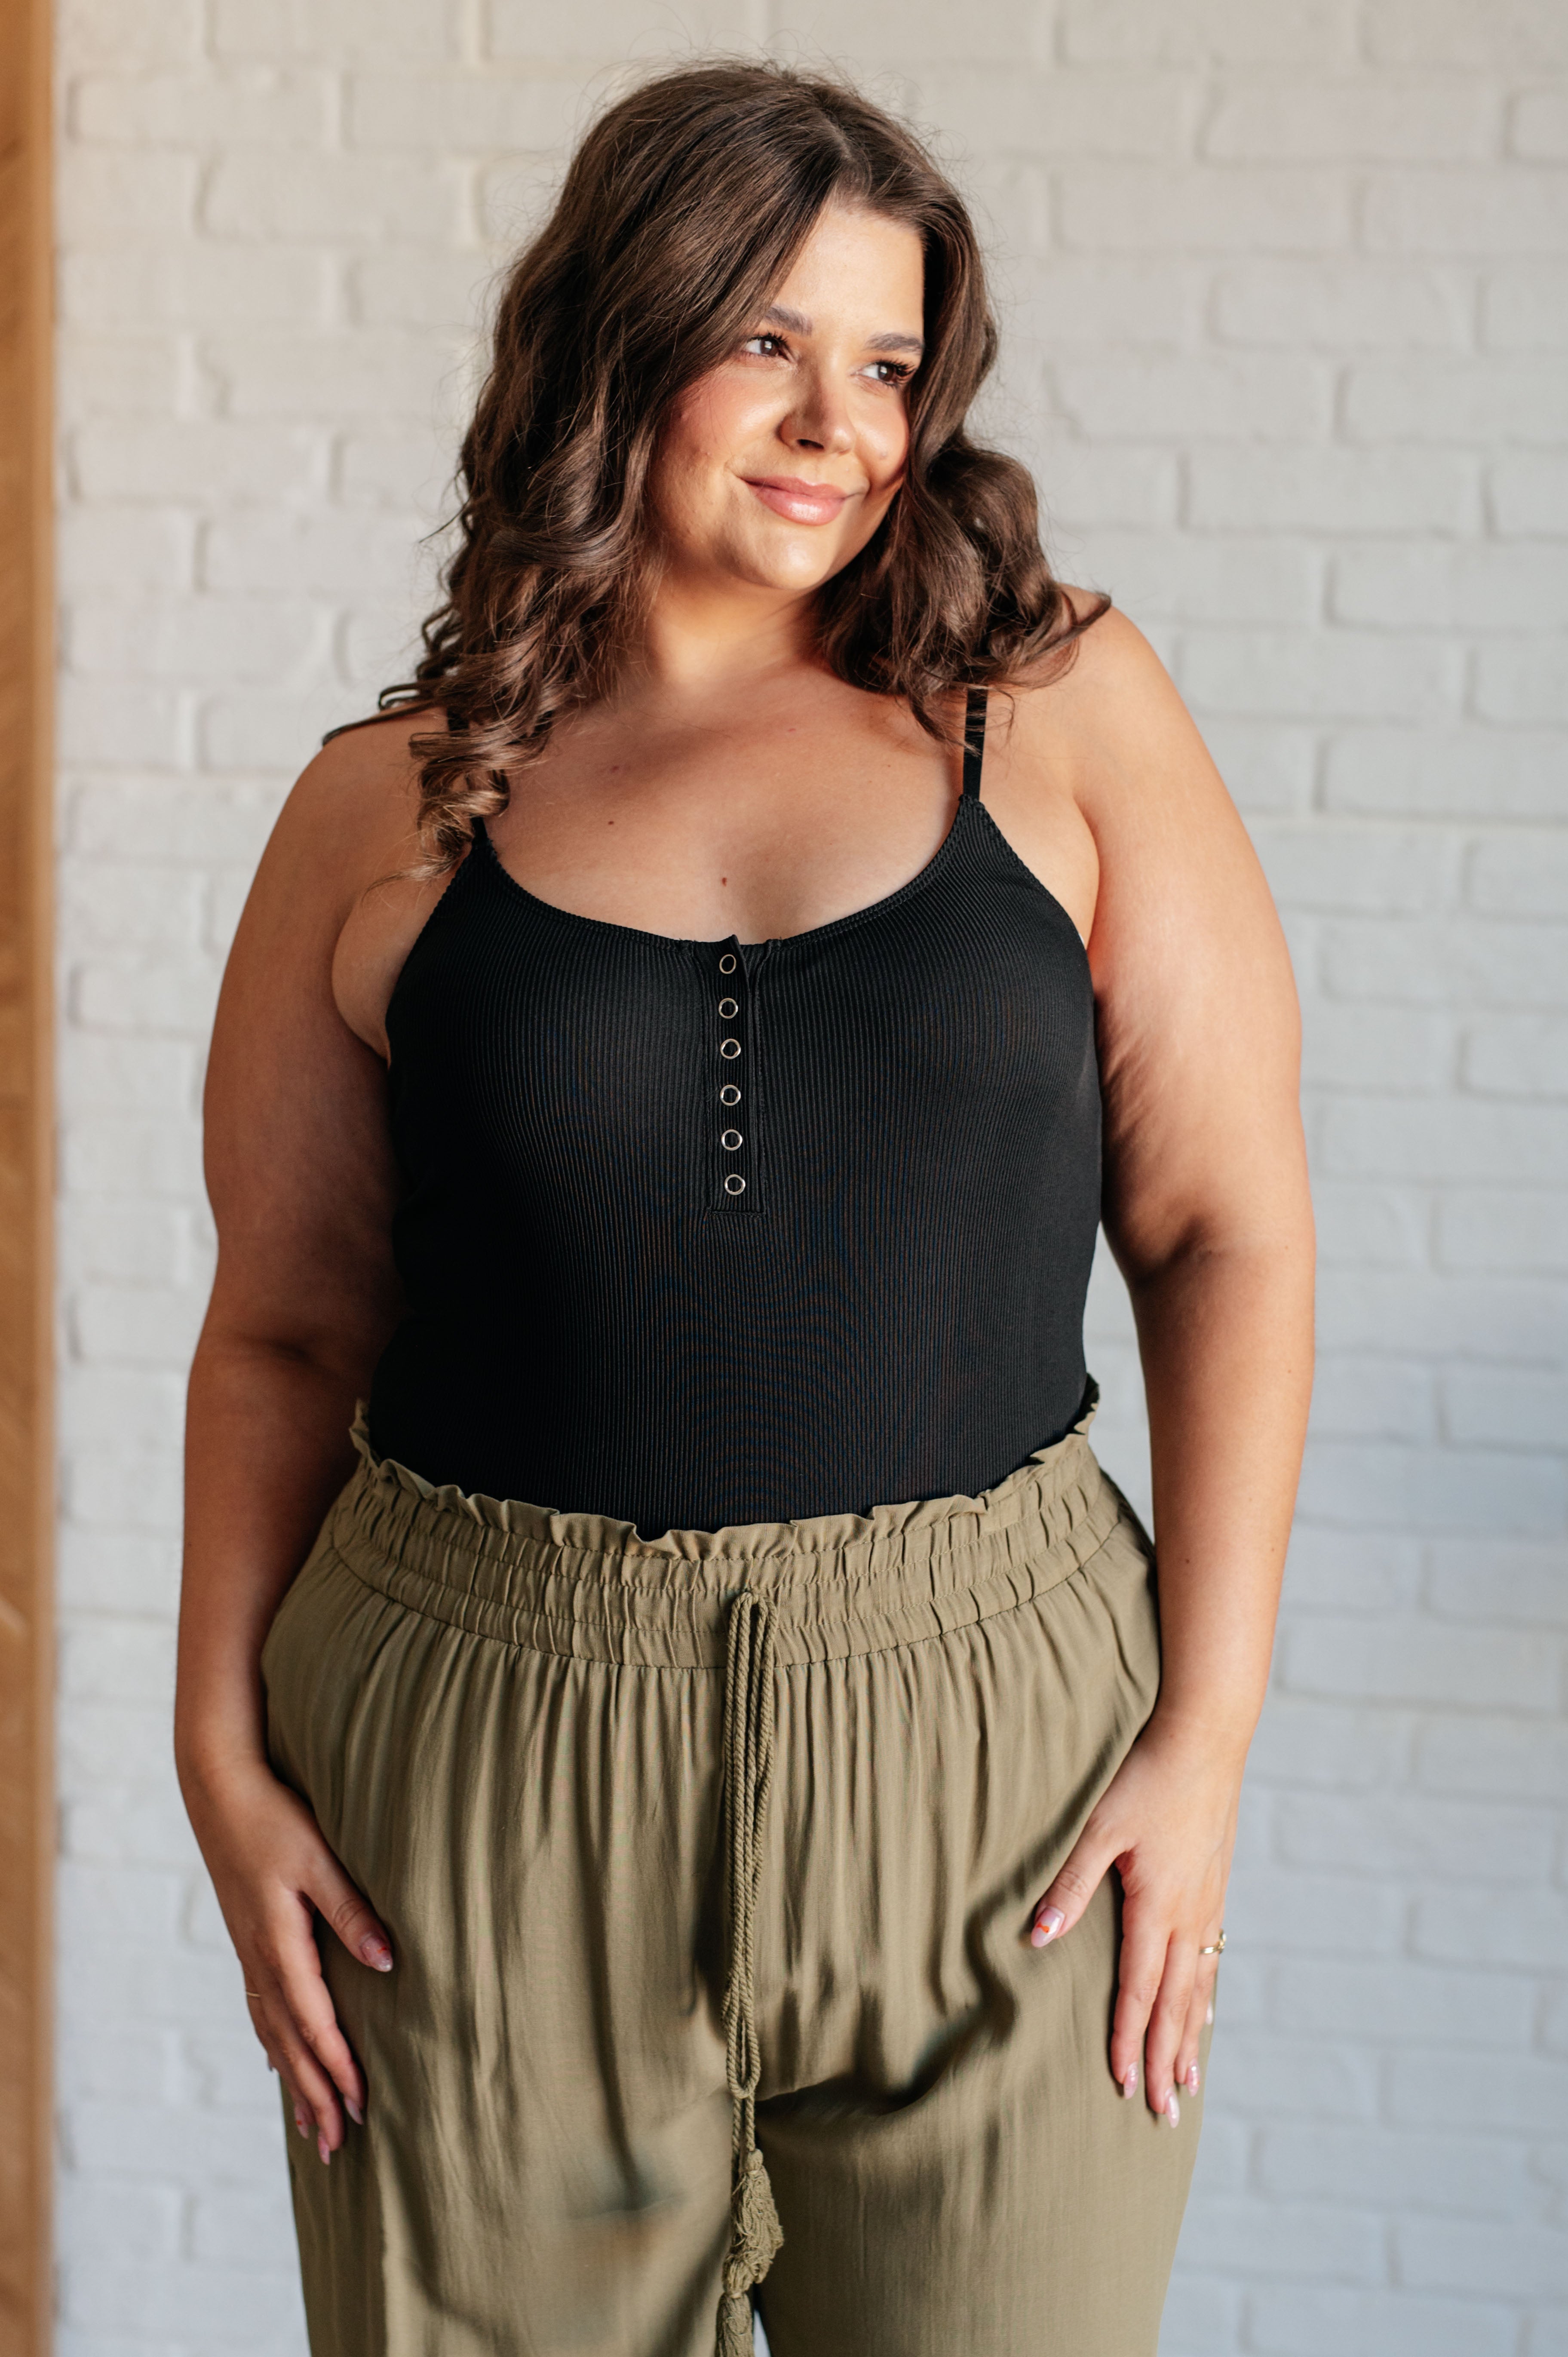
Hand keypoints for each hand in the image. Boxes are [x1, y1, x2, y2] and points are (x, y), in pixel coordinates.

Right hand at [183, 1757, 393, 2163]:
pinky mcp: (247, 1939)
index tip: (361, 2111)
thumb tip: (388, 1964)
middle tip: (335, 2148)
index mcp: (280, 1945)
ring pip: (272, 2033)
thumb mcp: (319, 1861)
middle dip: (314, 2096)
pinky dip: (272, 2044)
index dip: (338, 2070)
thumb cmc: (272, 1819)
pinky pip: (260, 2008)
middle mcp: (260, 1960)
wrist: (217, 1789)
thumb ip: (352, 1913)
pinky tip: (276, 2063)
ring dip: (293, 2080)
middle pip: (289, 2045)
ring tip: (310, 2126)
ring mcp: (249, 1952)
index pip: (315, 2025)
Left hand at [1026, 1718, 1237, 2121]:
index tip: (1123, 2086)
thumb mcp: (1100, 1828)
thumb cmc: (1146, 1779)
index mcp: (1155, 1907)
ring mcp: (1208, 1904)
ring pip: (1198, 1988)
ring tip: (1188, 2084)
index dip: (1127, 2040)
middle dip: (1166, 2061)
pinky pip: (1211, 1959)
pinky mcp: (1216, 1887)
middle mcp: (1188, 1916)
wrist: (1207, 1741)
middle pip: (1175, 2005)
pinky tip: (1204, 2014)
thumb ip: (1069, 1885)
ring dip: (1191, 2039)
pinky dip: (1205, 1996)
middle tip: (1166, 2114)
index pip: (1138, 1991)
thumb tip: (1036, 1937)